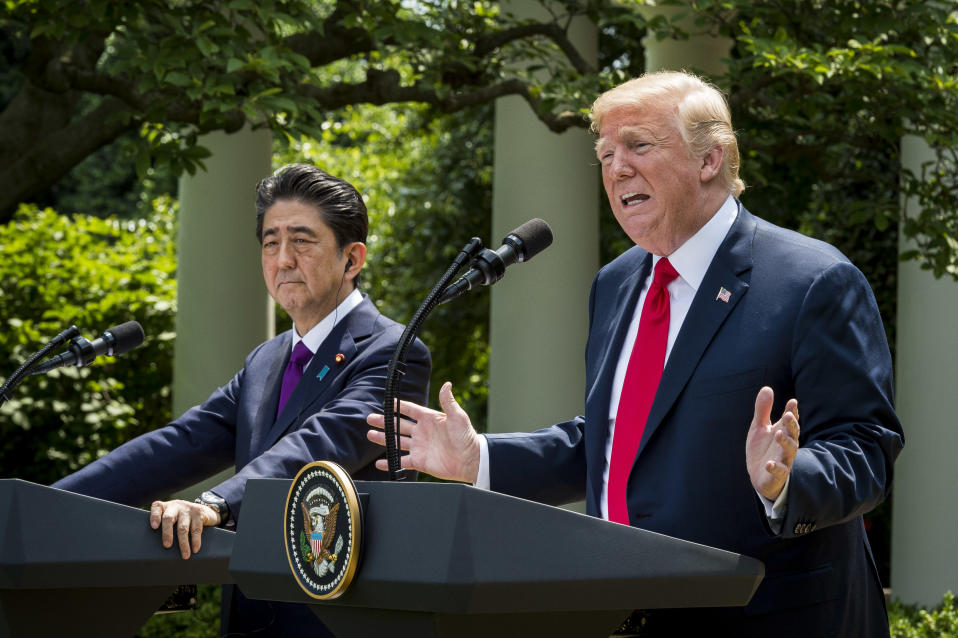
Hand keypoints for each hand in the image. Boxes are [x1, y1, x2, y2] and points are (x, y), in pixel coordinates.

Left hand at [149, 499, 219, 558]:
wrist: (202, 510)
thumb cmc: (181, 518)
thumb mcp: (171, 517)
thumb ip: (164, 526)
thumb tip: (160, 546)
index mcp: (165, 507)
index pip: (156, 508)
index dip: (155, 516)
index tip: (154, 527)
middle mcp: (175, 506)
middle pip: (168, 518)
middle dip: (167, 533)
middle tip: (167, 546)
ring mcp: (188, 509)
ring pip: (183, 527)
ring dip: (183, 543)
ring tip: (184, 555)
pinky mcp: (199, 513)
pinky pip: (196, 529)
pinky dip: (196, 541)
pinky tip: (195, 549)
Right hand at [366, 382, 481, 482]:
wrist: (470, 460)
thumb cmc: (466, 437)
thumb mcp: (458, 417)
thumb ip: (448, 402)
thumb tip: (447, 384)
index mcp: (429, 419)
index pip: (410, 410)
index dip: (398, 406)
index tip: (387, 402)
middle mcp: (422, 432)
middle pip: (398, 425)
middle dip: (384, 422)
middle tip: (370, 418)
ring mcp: (419, 447)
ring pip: (397, 441)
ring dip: (383, 438)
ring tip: (370, 434)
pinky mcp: (419, 461)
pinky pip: (401, 461)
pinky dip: (390, 463)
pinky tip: (379, 463)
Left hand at [746, 386, 799, 500]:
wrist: (758, 475)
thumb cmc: (762, 449)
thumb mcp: (759, 427)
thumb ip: (763, 410)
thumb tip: (767, 388)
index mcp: (782, 432)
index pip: (790, 421)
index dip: (792, 412)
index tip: (792, 402)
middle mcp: (786, 445)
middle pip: (792, 434)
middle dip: (791, 425)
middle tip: (788, 415)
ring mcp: (783, 459)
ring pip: (789, 451)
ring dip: (785, 442)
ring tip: (778, 434)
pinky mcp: (777, 474)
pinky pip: (779, 471)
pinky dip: (775, 467)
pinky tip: (769, 464)